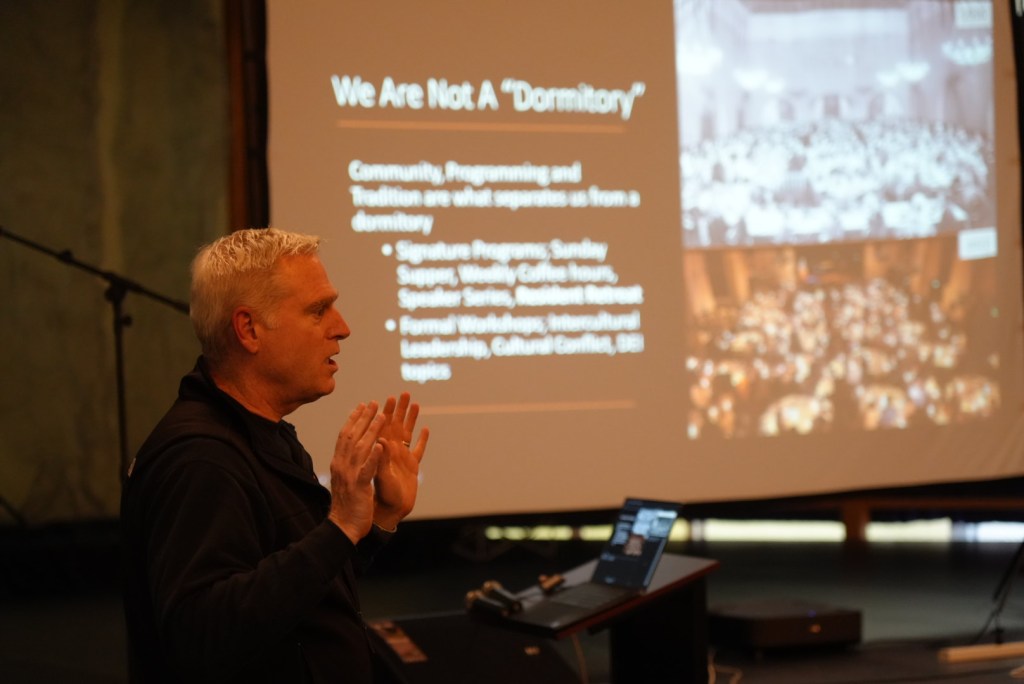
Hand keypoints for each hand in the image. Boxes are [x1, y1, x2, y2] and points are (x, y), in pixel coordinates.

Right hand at [327, 402, 385, 542]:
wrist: (344, 526)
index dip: (354, 419)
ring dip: (372, 430)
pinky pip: (368, 469)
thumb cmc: (348, 503)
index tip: (363, 405)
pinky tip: (383, 445)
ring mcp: (350, 475)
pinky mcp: (359, 487)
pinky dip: (375, 457)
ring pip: (361, 448)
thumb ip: (348, 463)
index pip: (345, 435)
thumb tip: (350, 449)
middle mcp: (342, 466)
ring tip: (383, 416)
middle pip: (352, 436)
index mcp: (339, 463)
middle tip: (375, 403)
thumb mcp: (346, 478)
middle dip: (364, 418)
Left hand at [373, 393, 428, 530]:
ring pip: (408, 433)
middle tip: (403, 393)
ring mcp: (402, 458)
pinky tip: (425, 429)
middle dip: (398, 409)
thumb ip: (380, 459)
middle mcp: (391, 451)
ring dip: (411, 419)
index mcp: (381, 451)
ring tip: (415, 403)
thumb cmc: (379, 496)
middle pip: (396, 425)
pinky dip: (422, 440)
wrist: (387, 513)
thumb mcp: (378, 477)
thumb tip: (381, 440)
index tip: (387, 398)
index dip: (384, 412)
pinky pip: (418, 450)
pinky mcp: (412, 467)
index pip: (382, 427)